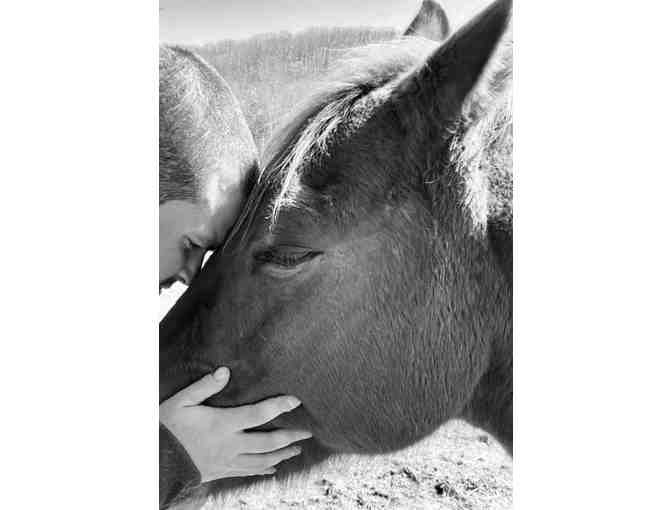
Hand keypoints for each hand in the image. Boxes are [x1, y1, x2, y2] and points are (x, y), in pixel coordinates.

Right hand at [160, 367, 311, 481]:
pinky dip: (264, 469)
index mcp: (222, 424)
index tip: (296, 400)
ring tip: (297, 449)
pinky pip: (248, 472)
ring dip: (282, 454)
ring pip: (262, 460)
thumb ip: (204, 386)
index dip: (279, 406)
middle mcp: (230, 444)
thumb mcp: (181, 402)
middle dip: (290, 436)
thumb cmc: (166, 428)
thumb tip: (225, 371)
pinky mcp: (222, 471)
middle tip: (308, 431)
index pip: (258, 414)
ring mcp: (227, 461)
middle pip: (268, 442)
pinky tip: (273, 467)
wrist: (154, 462)